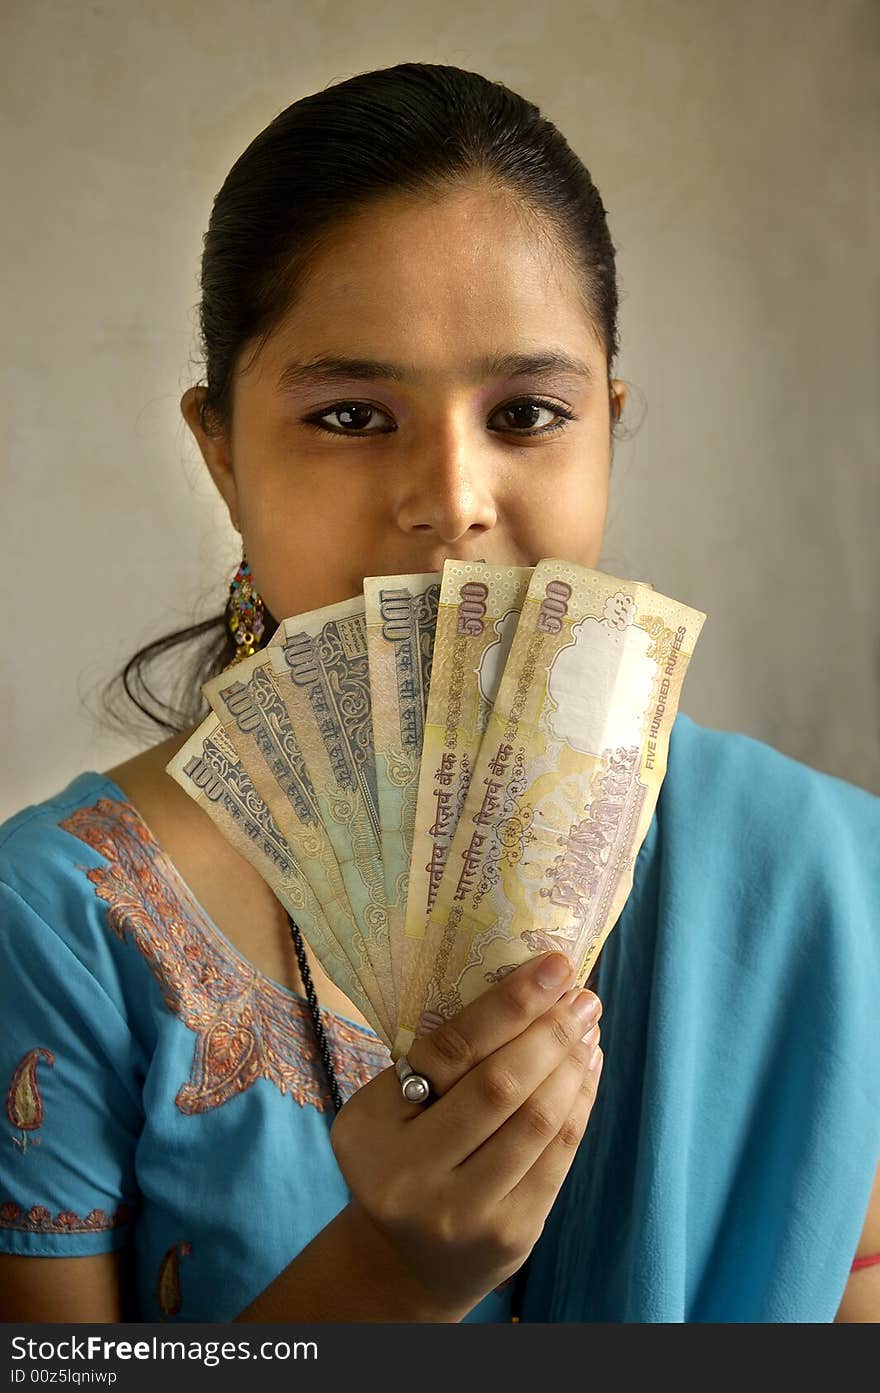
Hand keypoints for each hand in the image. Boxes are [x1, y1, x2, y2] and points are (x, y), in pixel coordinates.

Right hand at [330, 951, 602, 1316]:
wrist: (407, 1260)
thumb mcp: (392, 1109)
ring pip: (537, 1120)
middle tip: (582, 995)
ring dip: (572, 1063)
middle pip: (499, 1086)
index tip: (553, 966)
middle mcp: (409, 1175)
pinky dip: (580, 1103)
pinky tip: (587, 1069)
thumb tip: (525, 987)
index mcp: (370, 1127)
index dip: (508, 1004)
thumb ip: (439, 1061)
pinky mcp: (511, 1235)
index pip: (448, 1050)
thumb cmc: (404, 1157)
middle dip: (550, 1031)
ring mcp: (462, 1212)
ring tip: (587, 1026)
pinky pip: (558, 1156)